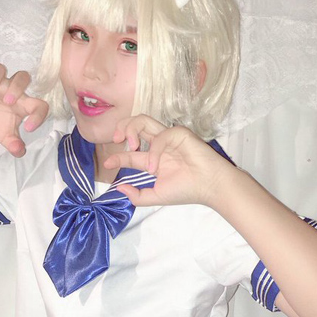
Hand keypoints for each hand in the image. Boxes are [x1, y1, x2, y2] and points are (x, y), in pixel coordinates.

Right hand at [0, 64, 48, 156]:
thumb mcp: (6, 137)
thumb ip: (14, 144)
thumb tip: (19, 151)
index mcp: (24, 103)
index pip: (40, 105)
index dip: (39, 115)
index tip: (28, 128)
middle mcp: (12, 88)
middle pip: (23, 76)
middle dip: (17, 87)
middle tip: (8, 102)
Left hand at [104, 115, 232, 206]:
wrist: (209, 187)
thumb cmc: (187, 190)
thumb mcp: (156, 196)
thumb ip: (138, 195)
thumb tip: (119, 189)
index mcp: (154, 158)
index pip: (131, 153)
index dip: (118, 156)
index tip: (108, 163)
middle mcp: (159, 145)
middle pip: (135, 125)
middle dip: (122, 128)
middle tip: (117, 141)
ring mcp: (169, 137)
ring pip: (144, 120)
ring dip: (132, 129)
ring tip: (131, 146)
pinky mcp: (179, 133)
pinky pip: (159, 137)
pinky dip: (153, 152)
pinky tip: (154, 167)